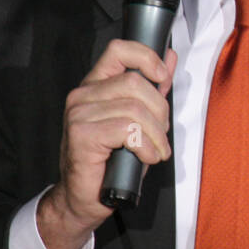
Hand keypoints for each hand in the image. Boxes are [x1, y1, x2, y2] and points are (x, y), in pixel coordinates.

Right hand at [38, 40, 176, 248]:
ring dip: (156, 134)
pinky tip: (146, 158)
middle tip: (162, 134)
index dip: (146, 57)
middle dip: (160, 110)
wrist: (83, 199)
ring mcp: (79, 114)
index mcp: (95, 85)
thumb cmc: (112, 161)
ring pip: (135, 109)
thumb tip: (168, 57)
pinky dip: (146, 146)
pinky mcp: (82, 135)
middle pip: (135, 82)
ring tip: (156, 150)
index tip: (162, 76)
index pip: (119, 49)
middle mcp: (83, 95)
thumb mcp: (139, 120)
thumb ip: (152, 88)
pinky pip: (127, 130)